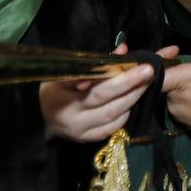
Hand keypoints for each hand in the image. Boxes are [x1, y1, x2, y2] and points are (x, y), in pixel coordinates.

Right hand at [39, 42, 178, 142]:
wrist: (40, 117)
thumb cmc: (57, 87)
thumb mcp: (69, 70)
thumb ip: (96, 62)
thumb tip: (123, 50)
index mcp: (59, 93)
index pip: (91, 83)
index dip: (116, 74)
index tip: (137, 64)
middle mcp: (68, 114)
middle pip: (103, 99)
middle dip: (129, 84)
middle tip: (149, 71)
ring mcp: (77, 131)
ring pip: (110, 115)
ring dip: (131, 99)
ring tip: (145, 84)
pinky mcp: (85, 140)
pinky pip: (111, 129)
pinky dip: (124, 115)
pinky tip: (132, 103)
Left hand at [162, 40, 190, 147]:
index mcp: (182, 79)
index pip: (157, 69)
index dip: (161, 56)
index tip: (177, 51)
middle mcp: (173, 97)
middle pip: (170, 77)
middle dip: (185, 70)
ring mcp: (176, 112)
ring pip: (176, 91)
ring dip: (188, 85)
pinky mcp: (182, 123)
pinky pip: (181, 104)